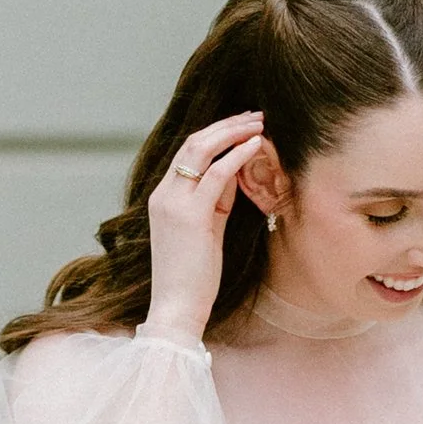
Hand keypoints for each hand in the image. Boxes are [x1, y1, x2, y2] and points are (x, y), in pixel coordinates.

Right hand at [142, 112, 266, 343]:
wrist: (176, 308)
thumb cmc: (193, 278)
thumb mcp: (204, 232)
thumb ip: (213, 203)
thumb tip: (233, 178)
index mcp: (163, 197)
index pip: (187, 152)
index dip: (216, 134)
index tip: (241, 125)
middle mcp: (164, 194)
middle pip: (193, 142)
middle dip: (226, 125)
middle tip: (254, 115)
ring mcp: (174, 202)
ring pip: (202, 149)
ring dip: (233, 132)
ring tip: (259, 123)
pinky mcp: (191, 215)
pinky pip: (217, 174)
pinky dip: (237, 155)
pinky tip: (256, 145)